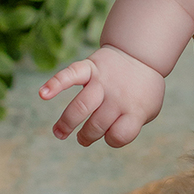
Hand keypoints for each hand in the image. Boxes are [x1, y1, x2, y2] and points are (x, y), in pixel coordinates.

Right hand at [39, 45, 164, 147]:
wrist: (140, 54)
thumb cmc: (142, 89)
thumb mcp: (150, 109)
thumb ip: (133, 125)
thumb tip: (109, 136)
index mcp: (135, 109)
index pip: (120, 135)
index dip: (113, 139)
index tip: (112, 134)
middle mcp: (117, 96)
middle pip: (97, 124)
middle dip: (86, 136)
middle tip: (82, 139)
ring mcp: (102, 81)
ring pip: (81, 106)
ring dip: (67, 122)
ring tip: (60, 133)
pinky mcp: (90, 67)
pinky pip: (70, 74)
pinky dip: (55, 83)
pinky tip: (43, 94)